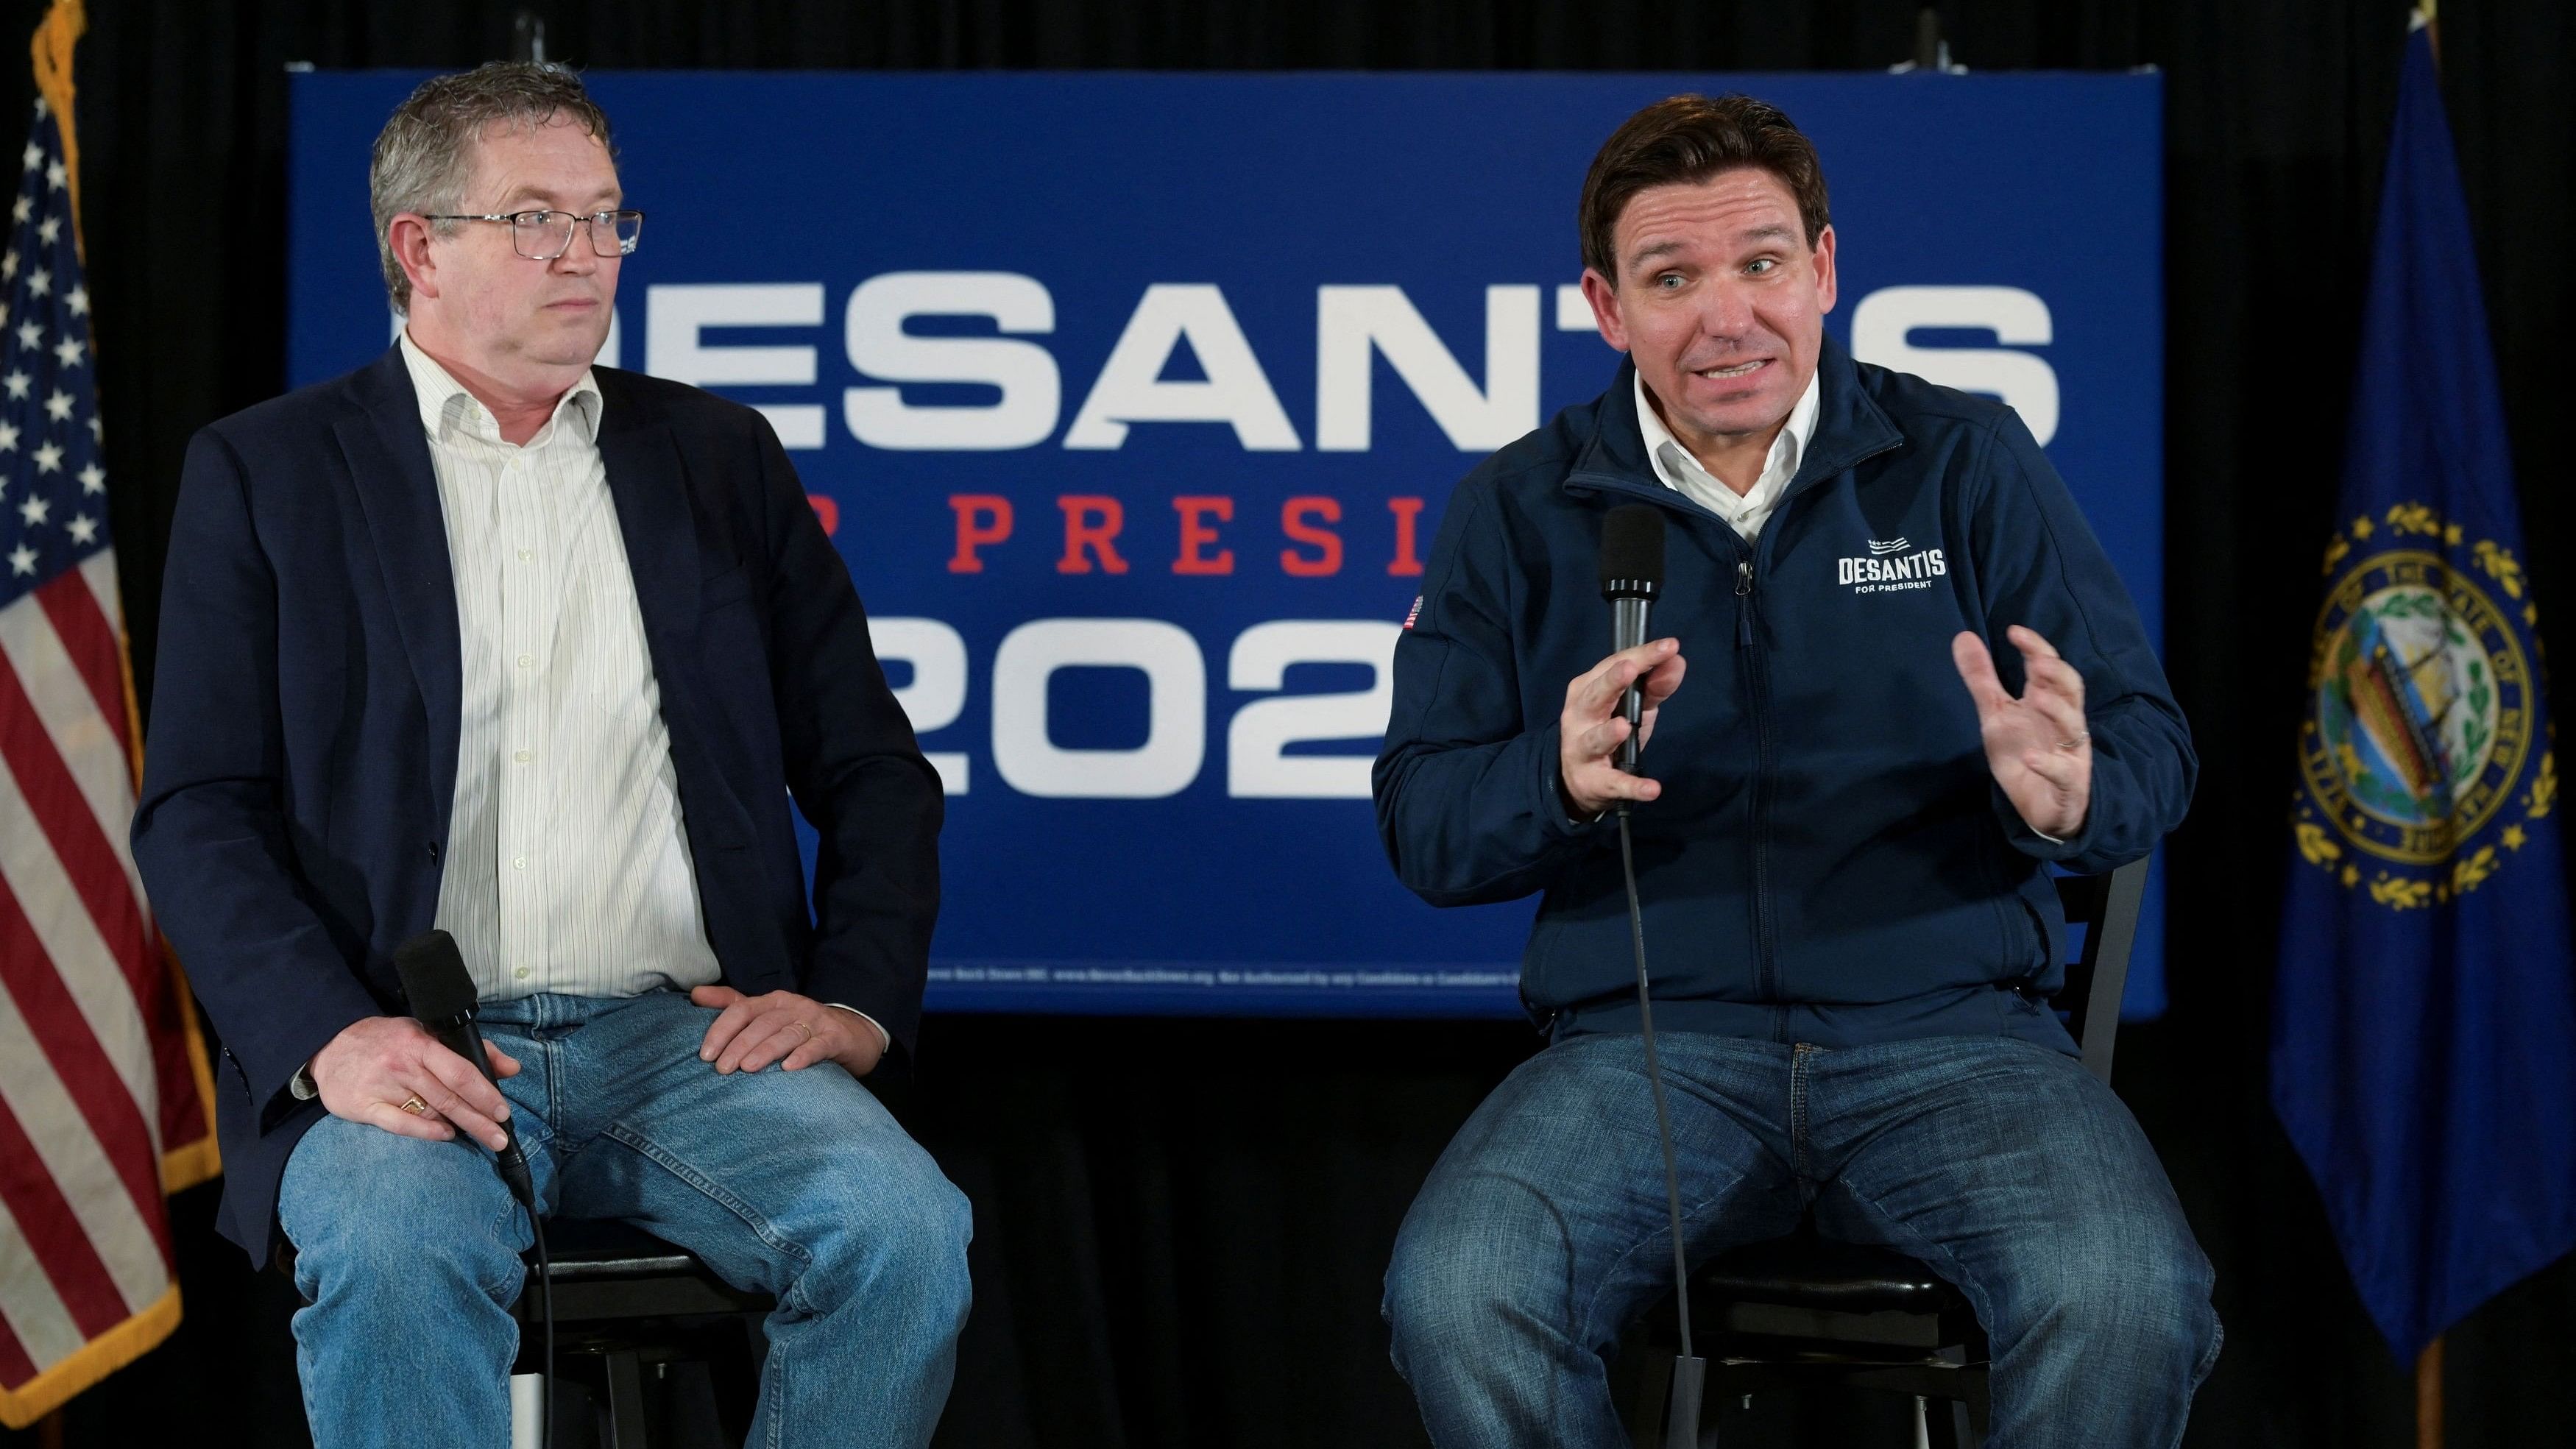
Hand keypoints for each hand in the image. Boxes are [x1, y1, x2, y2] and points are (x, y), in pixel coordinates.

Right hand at [310, 1016, 519, 1150]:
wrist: (329, 1045)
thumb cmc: (387, 1040)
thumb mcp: (426, 1034)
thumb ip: (471, 1050)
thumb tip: (511, 1068)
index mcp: (420, 1043)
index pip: (460, 1072)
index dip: (485, 1094)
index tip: (503, 1112)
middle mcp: (402, 1065)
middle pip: (449, 1097)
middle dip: (479, 1120)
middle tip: (500, 1138)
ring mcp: (382, 1086)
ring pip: (429, 1111)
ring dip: (458, 1124)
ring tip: (480, 1136)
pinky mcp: (364, 1106)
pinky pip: (400, 1124)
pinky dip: (426, 1131)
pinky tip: (445, 1134)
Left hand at [691, 986, 884, 1077]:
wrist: (851, 1033)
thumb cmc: (799, 1027)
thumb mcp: (766, 1014)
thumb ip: (731, 1005)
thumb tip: (694, 994)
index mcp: (772, 1001)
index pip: (741, 1009)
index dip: (721, 1030)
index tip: (705, 1054)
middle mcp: (793, 1007)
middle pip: (762, 1024)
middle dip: (739, 1045)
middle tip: (722, 1069)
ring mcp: (815, 1021)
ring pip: (787, 1034)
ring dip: (766, 1050)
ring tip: (748, 1068)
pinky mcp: (835, 1038)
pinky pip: (818, 1045)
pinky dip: (804, 1055)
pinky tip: (789, 1068)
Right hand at [1558, 638, 1686, 817]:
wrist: (1578, 780)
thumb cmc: (1607, 729)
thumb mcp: (1633, 706)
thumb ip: (1655, 685)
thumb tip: (1677, 661)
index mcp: (1587, 689)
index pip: (1613, 666)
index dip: (1641, 656)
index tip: (1670, 645)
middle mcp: (1578, 716)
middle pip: (1595, 696)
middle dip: (1612, 682)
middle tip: (1631, 669)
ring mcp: (1582, 749)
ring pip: (1595, 740)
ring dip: (1608, 734)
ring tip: (1625, 727)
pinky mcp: (1593, 781)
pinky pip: (1614, 782)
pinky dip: (1632, 786)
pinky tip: (1652, 789)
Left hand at [1952, 625, 2090, 838]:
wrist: (2040, 809)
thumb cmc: (2023, 753)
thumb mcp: (1996, 715)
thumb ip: (1982, 679)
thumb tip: (1962, 636)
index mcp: (2046, 703)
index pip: (2048, 668)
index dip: (2036, 648)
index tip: (2014, 631)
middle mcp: (2063, 722)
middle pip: (2071, 690)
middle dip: (2058, 674)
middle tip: (2038, 662)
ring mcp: (2069, 752)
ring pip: (2073, 725)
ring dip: (2057, 710)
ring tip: (2036, 697)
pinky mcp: (2068, 782)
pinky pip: (2062, 772)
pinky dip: (2047, 763)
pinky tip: (2029, 757)